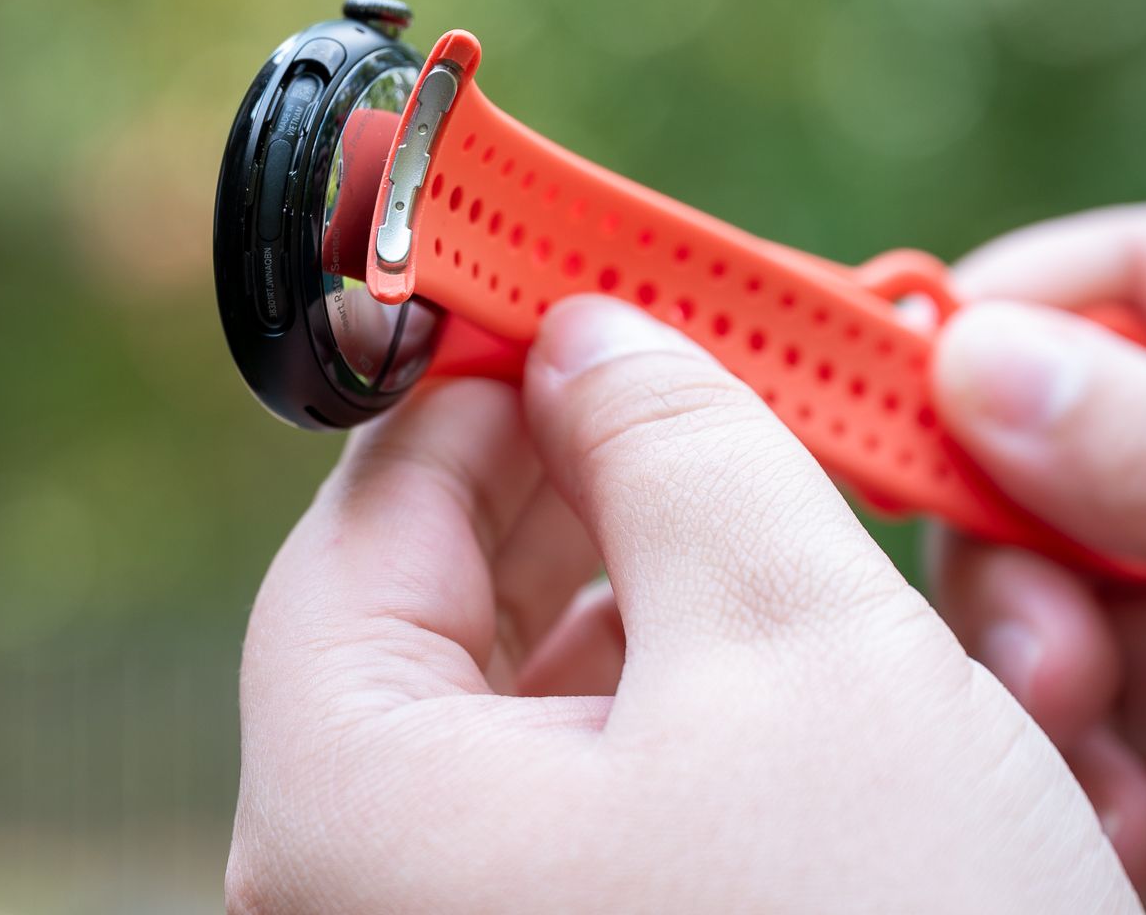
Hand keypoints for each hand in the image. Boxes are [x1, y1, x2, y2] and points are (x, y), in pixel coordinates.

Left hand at [230, 296, 1137, 913]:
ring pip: (538, 711)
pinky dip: (688, 716)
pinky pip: (597, 807)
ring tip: (783, 522)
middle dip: (584, 484)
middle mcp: (367, 892)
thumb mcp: (792, 641)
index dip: (471, 383)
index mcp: (347, 800)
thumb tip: (601, 337)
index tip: (568, 291)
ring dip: (662, 596)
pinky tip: (798, 667)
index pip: (362, 521)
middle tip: (697, 390)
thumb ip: (678, 449)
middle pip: (445, 613)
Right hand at [930, 201, 1145, 909]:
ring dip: (1051, 691)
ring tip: (1119, 787)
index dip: (1013, 327)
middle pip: (1061, 450)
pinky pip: (1090, 728)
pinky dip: (1081, 779)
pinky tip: (1139, 839)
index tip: (898, 401)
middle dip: (1025, 556)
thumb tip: (982, 359)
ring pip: (1054, 599)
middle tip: (1047, 664)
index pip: (1145, 284)